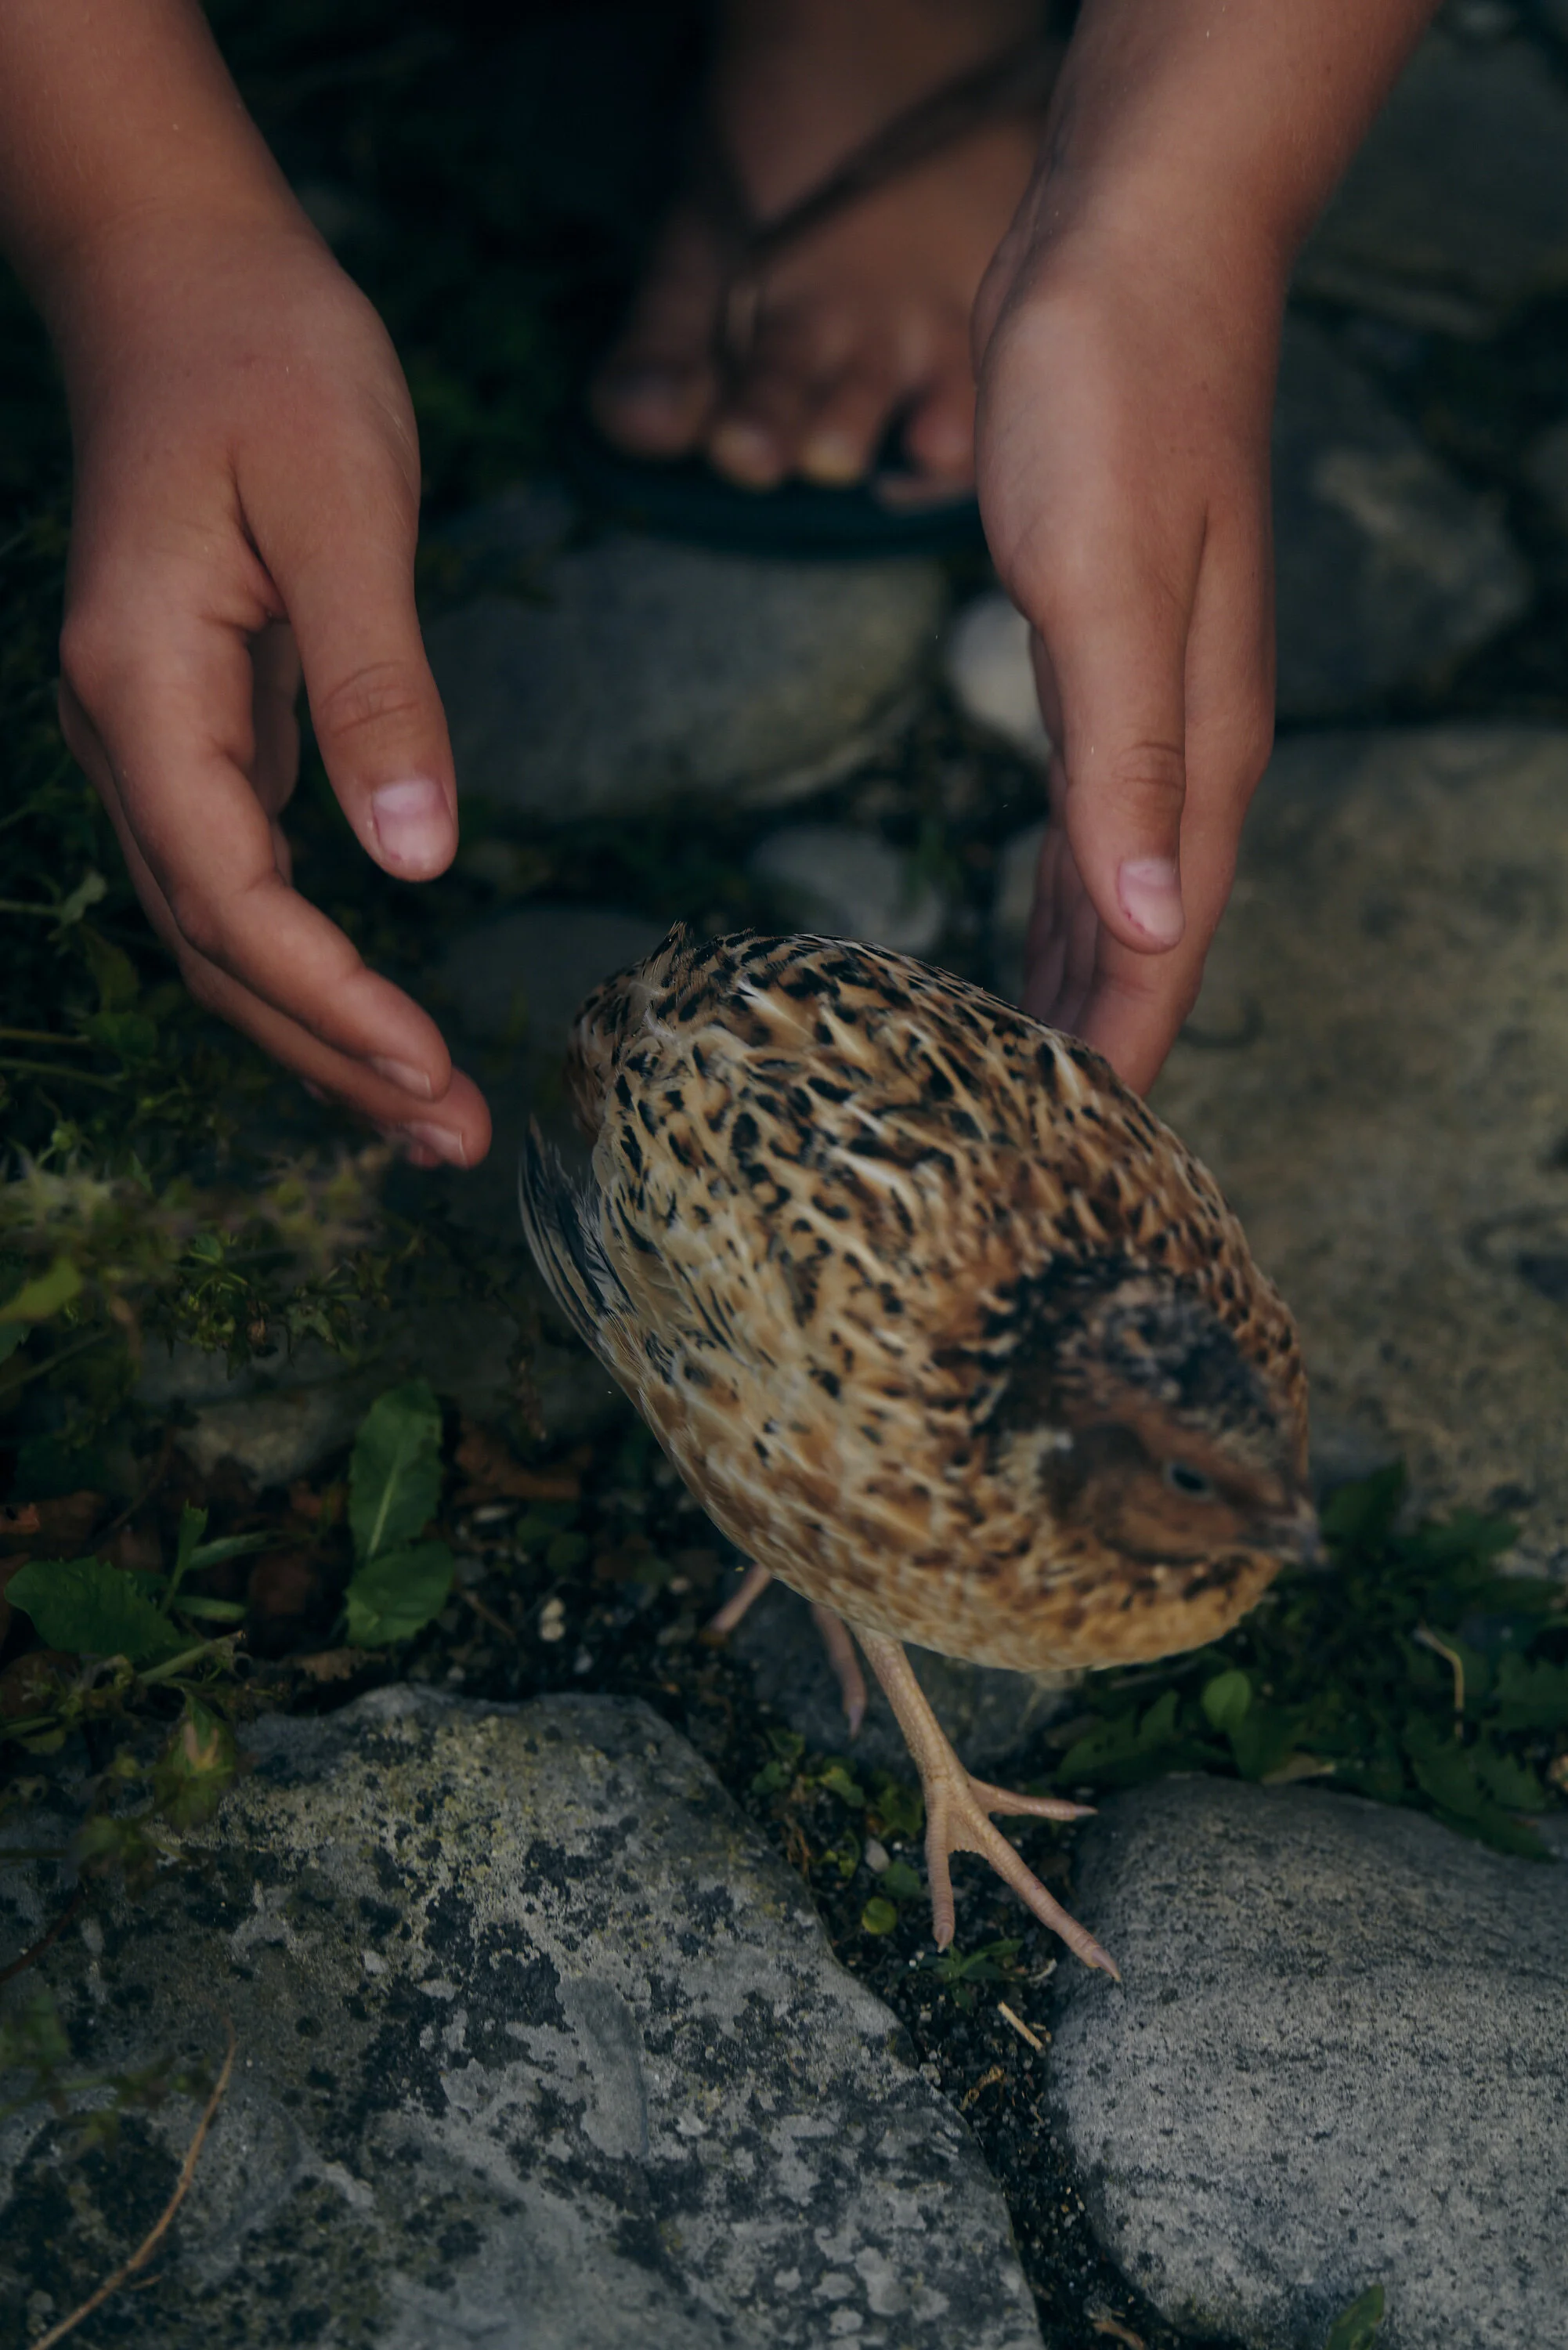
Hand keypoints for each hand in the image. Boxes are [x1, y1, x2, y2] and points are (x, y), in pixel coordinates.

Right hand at [49, 205, 489, 1167]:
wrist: (185, 272)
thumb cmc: (267, 358)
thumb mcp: (346, 507)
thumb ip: (377, 687)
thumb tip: (416, 856)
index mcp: (145, 686)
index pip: (229, 892)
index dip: (326, 997)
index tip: (427, 1071)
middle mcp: (130, 731)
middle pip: (217, 944)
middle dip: (331, 1056)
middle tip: (454, 1143)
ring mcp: (156, 735)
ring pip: (224, 926)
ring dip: (320, 1030)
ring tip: (429, 1114)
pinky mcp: (204, 726)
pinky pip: (244, 877)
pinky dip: (310, 961)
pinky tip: (377, 1013)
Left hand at [970, 0, 1435, 1096]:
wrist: (1131, 250)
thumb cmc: (1120, 397)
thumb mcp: (1104, 584)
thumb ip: (1127, 763)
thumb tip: (1157, 926)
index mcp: (1191, 742)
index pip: (1165, 938)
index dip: (1128, 1046)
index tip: (1091, 1147)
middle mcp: (1181, 737)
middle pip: (1147, 931)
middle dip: (1104, 1036)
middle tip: (1046, 1142)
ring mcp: (1145, 697)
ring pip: (1115, 882)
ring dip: (1083, 976)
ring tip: (1038, 1066)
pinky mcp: (1097, 654)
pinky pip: (1084, 816)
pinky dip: (1059, 891)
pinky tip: (1035, 923)